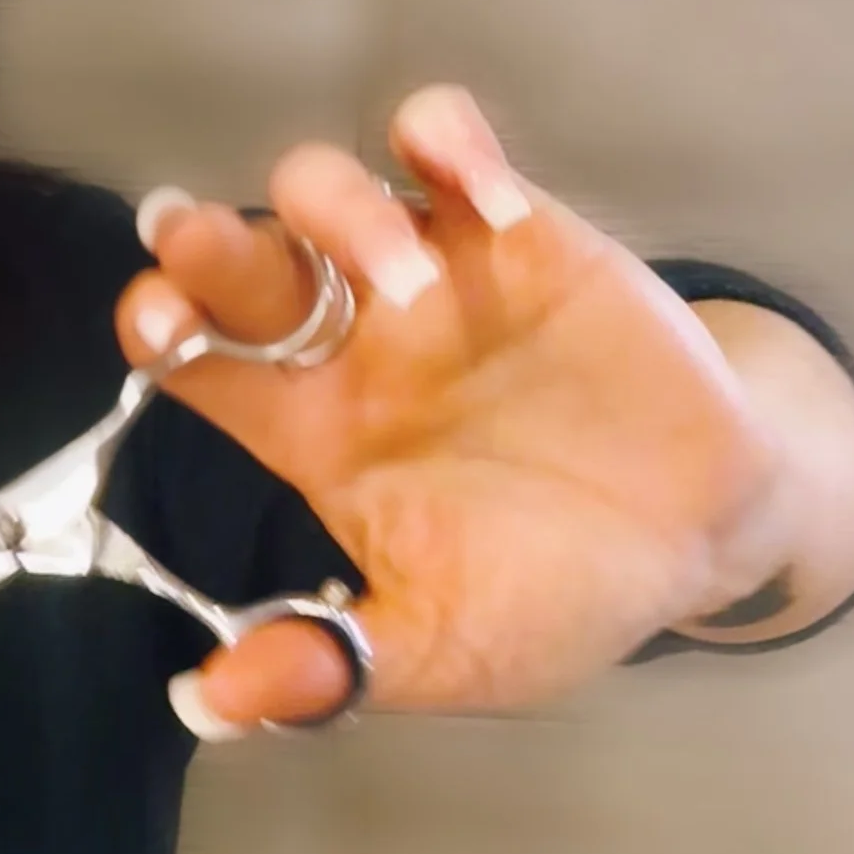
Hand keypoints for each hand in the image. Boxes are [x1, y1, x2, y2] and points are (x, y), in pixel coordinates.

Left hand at [117, 85, 785, 729]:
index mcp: (307, 425)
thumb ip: (332, 670)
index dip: (160, 326)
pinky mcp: (512, 228)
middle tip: (192, 243)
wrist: (697, 533)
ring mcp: (424, 272)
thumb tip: (206, 708)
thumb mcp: (441, 647)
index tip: (156, 330)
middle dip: (204, 241)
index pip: (195, 354)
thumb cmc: (552, 589)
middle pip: (239, 259)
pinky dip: (455, 148)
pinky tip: (492, 207)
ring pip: (330, 188)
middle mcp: (346, 338)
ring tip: (415, 283)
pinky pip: (449, 145)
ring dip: (345, 214)